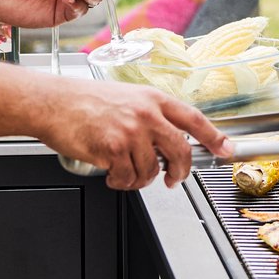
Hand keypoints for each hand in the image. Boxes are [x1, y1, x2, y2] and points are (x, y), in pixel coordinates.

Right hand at [38, 80, 230, 189]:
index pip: (194, 119)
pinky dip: (120, 182)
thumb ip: (150, 115)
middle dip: (180, 171)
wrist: (52, 102)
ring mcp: (131, 131)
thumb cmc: (83, 100)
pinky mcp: (113, 148)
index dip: (214, 136)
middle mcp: (146, 113)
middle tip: (173, 179)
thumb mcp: (126, 97)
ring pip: (151, 170)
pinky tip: (110, 172)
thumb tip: (168, 141)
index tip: (226, 149)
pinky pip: (128, 178)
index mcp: (153, 98)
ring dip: (139, 178)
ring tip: (124, 170)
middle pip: (180, 150)